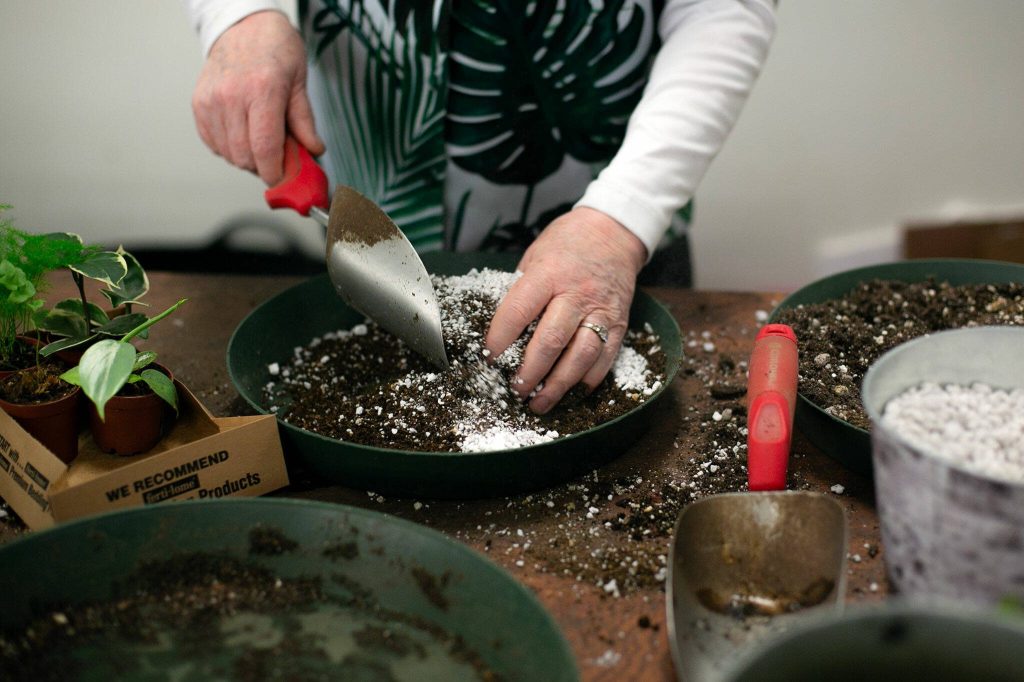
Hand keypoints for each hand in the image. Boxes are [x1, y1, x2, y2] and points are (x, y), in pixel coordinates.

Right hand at [191, 10, 323, 184]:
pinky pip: (213, 143)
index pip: (265, 148)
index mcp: (262, 90)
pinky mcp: (198, 104)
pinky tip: (243, 134)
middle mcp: (232, 96)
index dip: (275, 173)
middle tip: (277, 159)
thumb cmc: (275, 49)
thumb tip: (313, 151)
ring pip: (228, 154)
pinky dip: (229, 148)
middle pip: (245, 156)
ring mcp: (211, 101)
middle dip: (263, 167)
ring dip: (246, 158)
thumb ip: (305, 121)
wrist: (243, 25)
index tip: (284, 180)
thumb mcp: (299, 81)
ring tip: (260, 142)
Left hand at [485, 207, 647, 413]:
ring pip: (581, 356)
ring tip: (539, 403)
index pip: (519, 311)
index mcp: (549, 273)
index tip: (489, 359)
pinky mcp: (619, 324)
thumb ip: (522, 291)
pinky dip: (587, 381)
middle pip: (551, 340)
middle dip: (530, 372)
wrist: (613, 233)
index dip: (500, 339)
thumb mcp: (535, 257)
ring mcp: (602, 311)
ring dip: (558, 385)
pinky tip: (571, 393)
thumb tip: (502, 331)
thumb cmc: (567, 245)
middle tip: (515, 391)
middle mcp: (577, 293)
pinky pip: (605, 359)